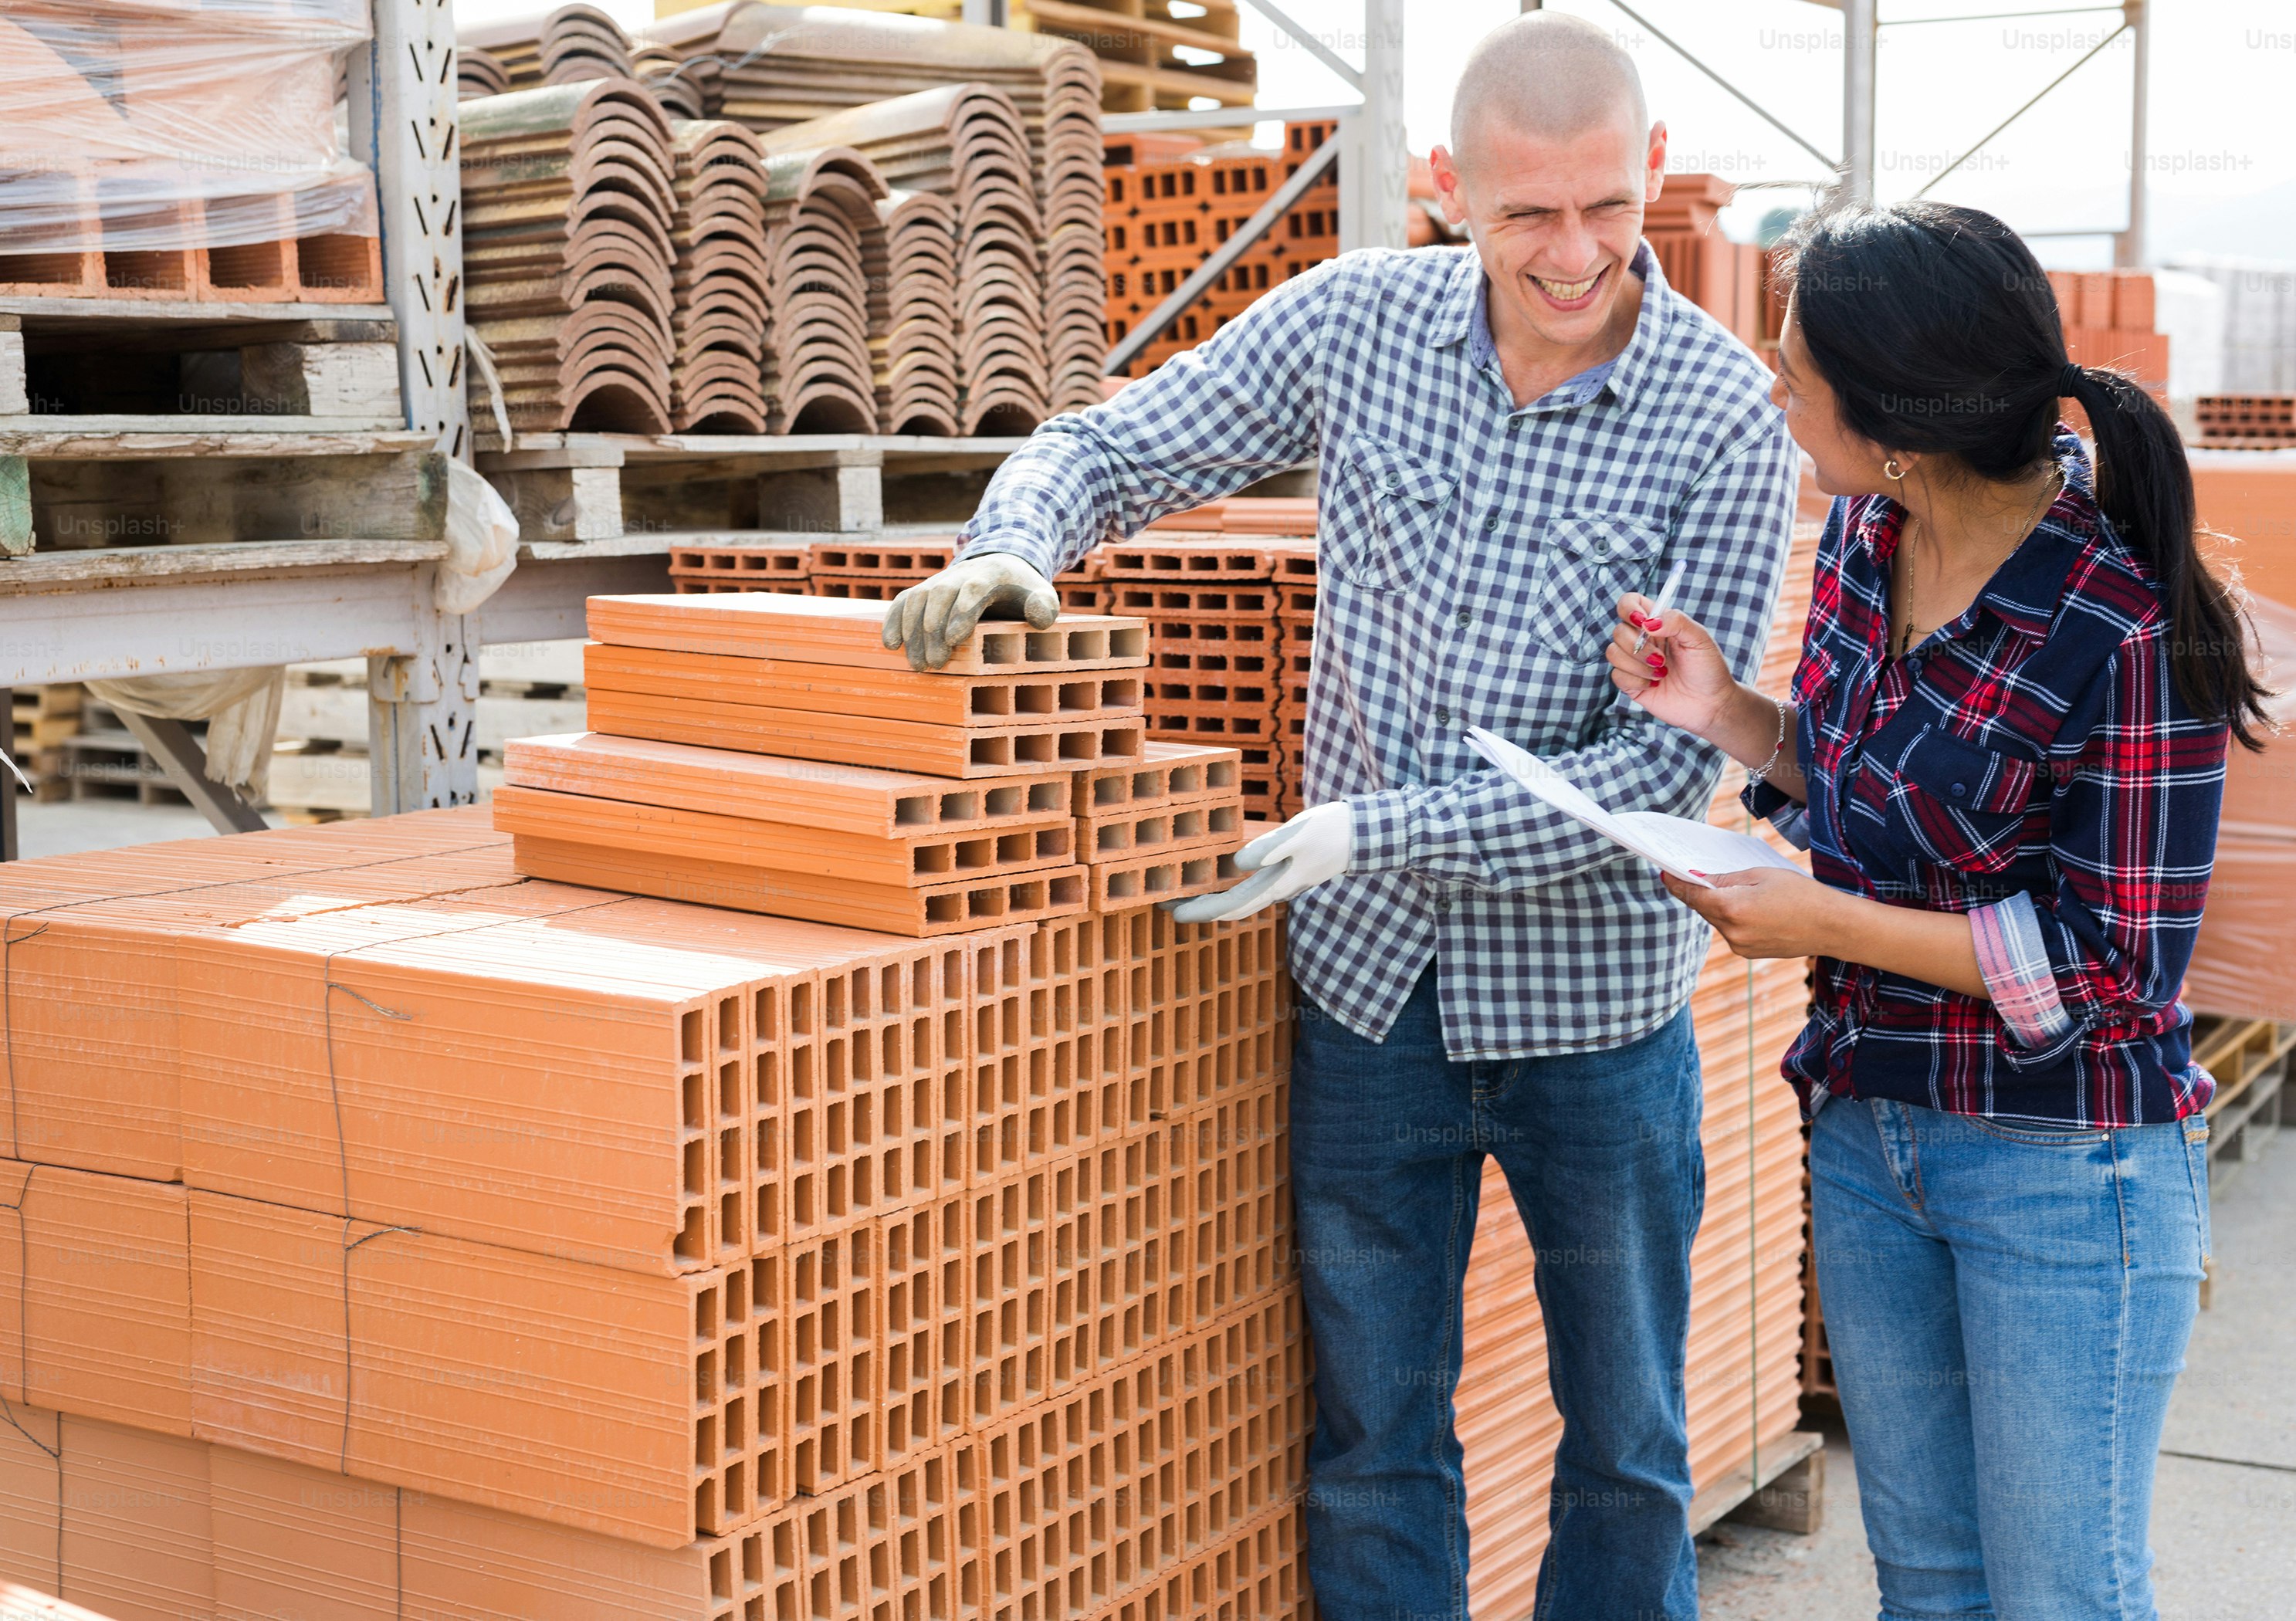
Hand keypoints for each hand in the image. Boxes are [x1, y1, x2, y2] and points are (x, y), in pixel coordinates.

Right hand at [883, 553, 1060, 670]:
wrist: (999, 566)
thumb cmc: (1021, 591)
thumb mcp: (1041, 595)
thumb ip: (1044, 606)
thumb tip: (1038, 617)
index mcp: (991, 574)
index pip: (973, 588)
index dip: (961, 611)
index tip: (953, 640)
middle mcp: (960, 574)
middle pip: (939, 595)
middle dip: (933, 629)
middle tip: (935, 663)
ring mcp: (939, 581)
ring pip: (917, 598)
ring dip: (912, 630)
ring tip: (918, 664)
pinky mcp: (925, 590)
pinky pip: (903, 600)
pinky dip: (893, 620)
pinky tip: (891, 645)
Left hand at [1166, 801, 1351, 922]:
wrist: (1361, 834)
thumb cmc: (1329, 831)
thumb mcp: (1297, 835)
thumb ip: (1268, 849)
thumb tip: (1238, 864)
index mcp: (1276, 885)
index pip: (1231, 906)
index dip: (1202, 911)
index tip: (1174, 913)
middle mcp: (1276, 890)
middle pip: (1230, 908)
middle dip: (1199, 909)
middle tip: (1166, 905)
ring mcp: (1281, 883)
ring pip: (1239, 899)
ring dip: (1211, 899)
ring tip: (1183, 893)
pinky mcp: (1284, 873)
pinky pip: (1248, 888)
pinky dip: (1227, 887)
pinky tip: (1217, 877)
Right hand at [1607, 591, 1734, 735]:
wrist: (1711, 704)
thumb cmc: (1709, 668)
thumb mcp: (1700, 638)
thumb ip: (1676, 621)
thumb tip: (1648, 622)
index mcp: (1657, 623)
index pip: (1630, 604)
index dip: (1628, 608)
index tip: (1642, 622)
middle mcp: (1642, 640)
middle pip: (1618, 631)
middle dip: (1638, 646)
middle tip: (1662, 659)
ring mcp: (1635, 662)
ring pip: (1613, 653)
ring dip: (1638, 665)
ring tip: (1662, 673)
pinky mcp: (1631, 684)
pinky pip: (1617, 676)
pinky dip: (1637, 681)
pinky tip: (1655, 685)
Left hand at [1660, 866, 1836, 958]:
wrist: (1832, 926)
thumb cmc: (1801, 894)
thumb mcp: (1761, 875)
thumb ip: (1726, 879)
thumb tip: (1699, 878)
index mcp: (1733, 908)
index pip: (1692, 895)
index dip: (1676, 883)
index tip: (1664, 872)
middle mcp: (1732, 931)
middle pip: (1704, 908)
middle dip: (1701, 892)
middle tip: (1697, 874)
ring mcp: (1740, 946)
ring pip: (1717, 921)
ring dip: (1719, 906)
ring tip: (1734, 891)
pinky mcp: (1748, 953)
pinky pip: (1731, 931)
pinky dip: (1733, 918)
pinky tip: (1749, 908)